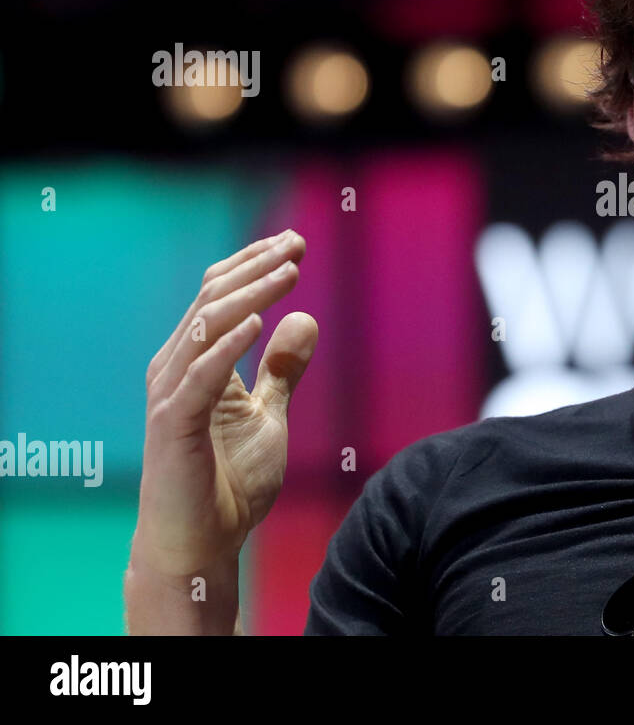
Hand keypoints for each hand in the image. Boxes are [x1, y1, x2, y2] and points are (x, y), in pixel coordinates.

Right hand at [133, 229, 317, 579]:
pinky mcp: (174, 425)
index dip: (255, 265)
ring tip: (289, 272)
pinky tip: (259, 322)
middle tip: (298, 244)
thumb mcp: (269, 416)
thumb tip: (306, 318)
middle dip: (257, 268)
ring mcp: (172, 394)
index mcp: (197, 361)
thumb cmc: (229, 483)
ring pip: (207, 327)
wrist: (201, 545)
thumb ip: (282, 370)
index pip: (220, 295)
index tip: (296, 243)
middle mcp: (178, 368)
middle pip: (214, 300)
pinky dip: (227, 347)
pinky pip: (200, 377)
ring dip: (250, 295)